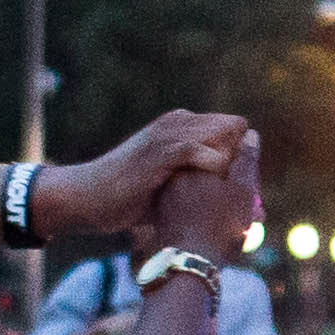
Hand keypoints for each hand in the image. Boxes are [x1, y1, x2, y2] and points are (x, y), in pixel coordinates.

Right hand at [49, 112, 253, 239]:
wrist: (86, 197)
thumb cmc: (125, 198)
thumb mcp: (170, 189)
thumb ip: (200, 189)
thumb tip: (238, 211)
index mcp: (181, 127)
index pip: (232, 129)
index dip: (245, 158)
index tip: (248, 193)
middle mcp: (177, 123)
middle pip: (233, 127)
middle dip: (244, 161)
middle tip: (247, 201)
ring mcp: (167, 135)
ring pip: (220, 134)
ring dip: (232, 166)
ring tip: (231, 200)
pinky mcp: (159, 152)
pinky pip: (197, 150)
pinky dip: (211, 169)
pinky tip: (211, 194)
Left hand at [150, 128, 261, 261]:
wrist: (189, 266)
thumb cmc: (220, 227)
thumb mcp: (242, 190)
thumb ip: (246, 159)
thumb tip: (249, 133)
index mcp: (194, 162)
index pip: (227, 153)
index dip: (246, 171)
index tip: (254, 192)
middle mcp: (176, 174)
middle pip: (215, 173)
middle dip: (237, 189)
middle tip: (253, 213)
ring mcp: (168, 195)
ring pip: (206, 192)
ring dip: (226, 204)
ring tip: (243, 227)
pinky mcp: (164, 215)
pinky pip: (193, 208)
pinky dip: (209, 215)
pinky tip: (221, 232)